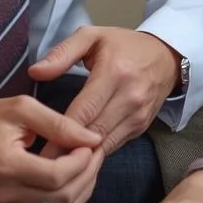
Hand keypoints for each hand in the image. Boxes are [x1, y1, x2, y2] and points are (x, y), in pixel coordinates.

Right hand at [0, 96, 103, 202]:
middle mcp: (4, 193)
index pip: (56, 176)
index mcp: (6, 165)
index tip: (90, 143)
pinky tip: (72, 177)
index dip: (82, 162)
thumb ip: (59, 123)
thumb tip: (92, 138)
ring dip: (81, 189)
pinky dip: (67, 198)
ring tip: (87, 164)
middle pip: (62, 198)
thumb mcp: (22, 108)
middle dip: (87, 175)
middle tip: (94, 152)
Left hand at [28, 27, 180, 154]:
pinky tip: (77, 157)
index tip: (39, 146)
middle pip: (93, 133)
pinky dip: (96, 152)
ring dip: (81, 156)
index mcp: (114, 73)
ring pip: (104, 144)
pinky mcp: (141, 127)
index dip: (61, 132)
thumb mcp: (92, 36)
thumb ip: (62, 53)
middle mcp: (130, 98)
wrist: (166, 56)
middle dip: (67, 149)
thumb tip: (35, 72)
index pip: (84, 111)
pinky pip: (114, 145)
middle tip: (41, 164)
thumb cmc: (124, 45)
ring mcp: (138, 116)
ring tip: (55, 166)